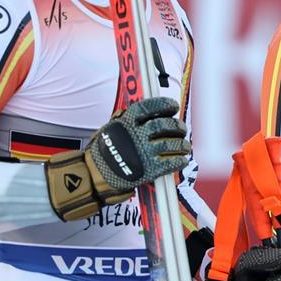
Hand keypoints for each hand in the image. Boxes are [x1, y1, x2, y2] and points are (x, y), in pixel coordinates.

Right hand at [45, 96, 188, 220]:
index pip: (149, 107)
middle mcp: (136, 135)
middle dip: (177, 126)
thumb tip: (138, 110)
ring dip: (182, 144)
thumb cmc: (103, 153)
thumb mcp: (110, 130)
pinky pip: (170, 163)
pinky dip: (179, 161)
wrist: (95, 176)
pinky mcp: (149, 170)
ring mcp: (143, 152)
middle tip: (181, 128)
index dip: (164, 105)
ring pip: (171, 144)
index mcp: (127, 123)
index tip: (173, 106)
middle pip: (164, 125)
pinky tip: (182, 160)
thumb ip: (123, 120)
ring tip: (185, 146)